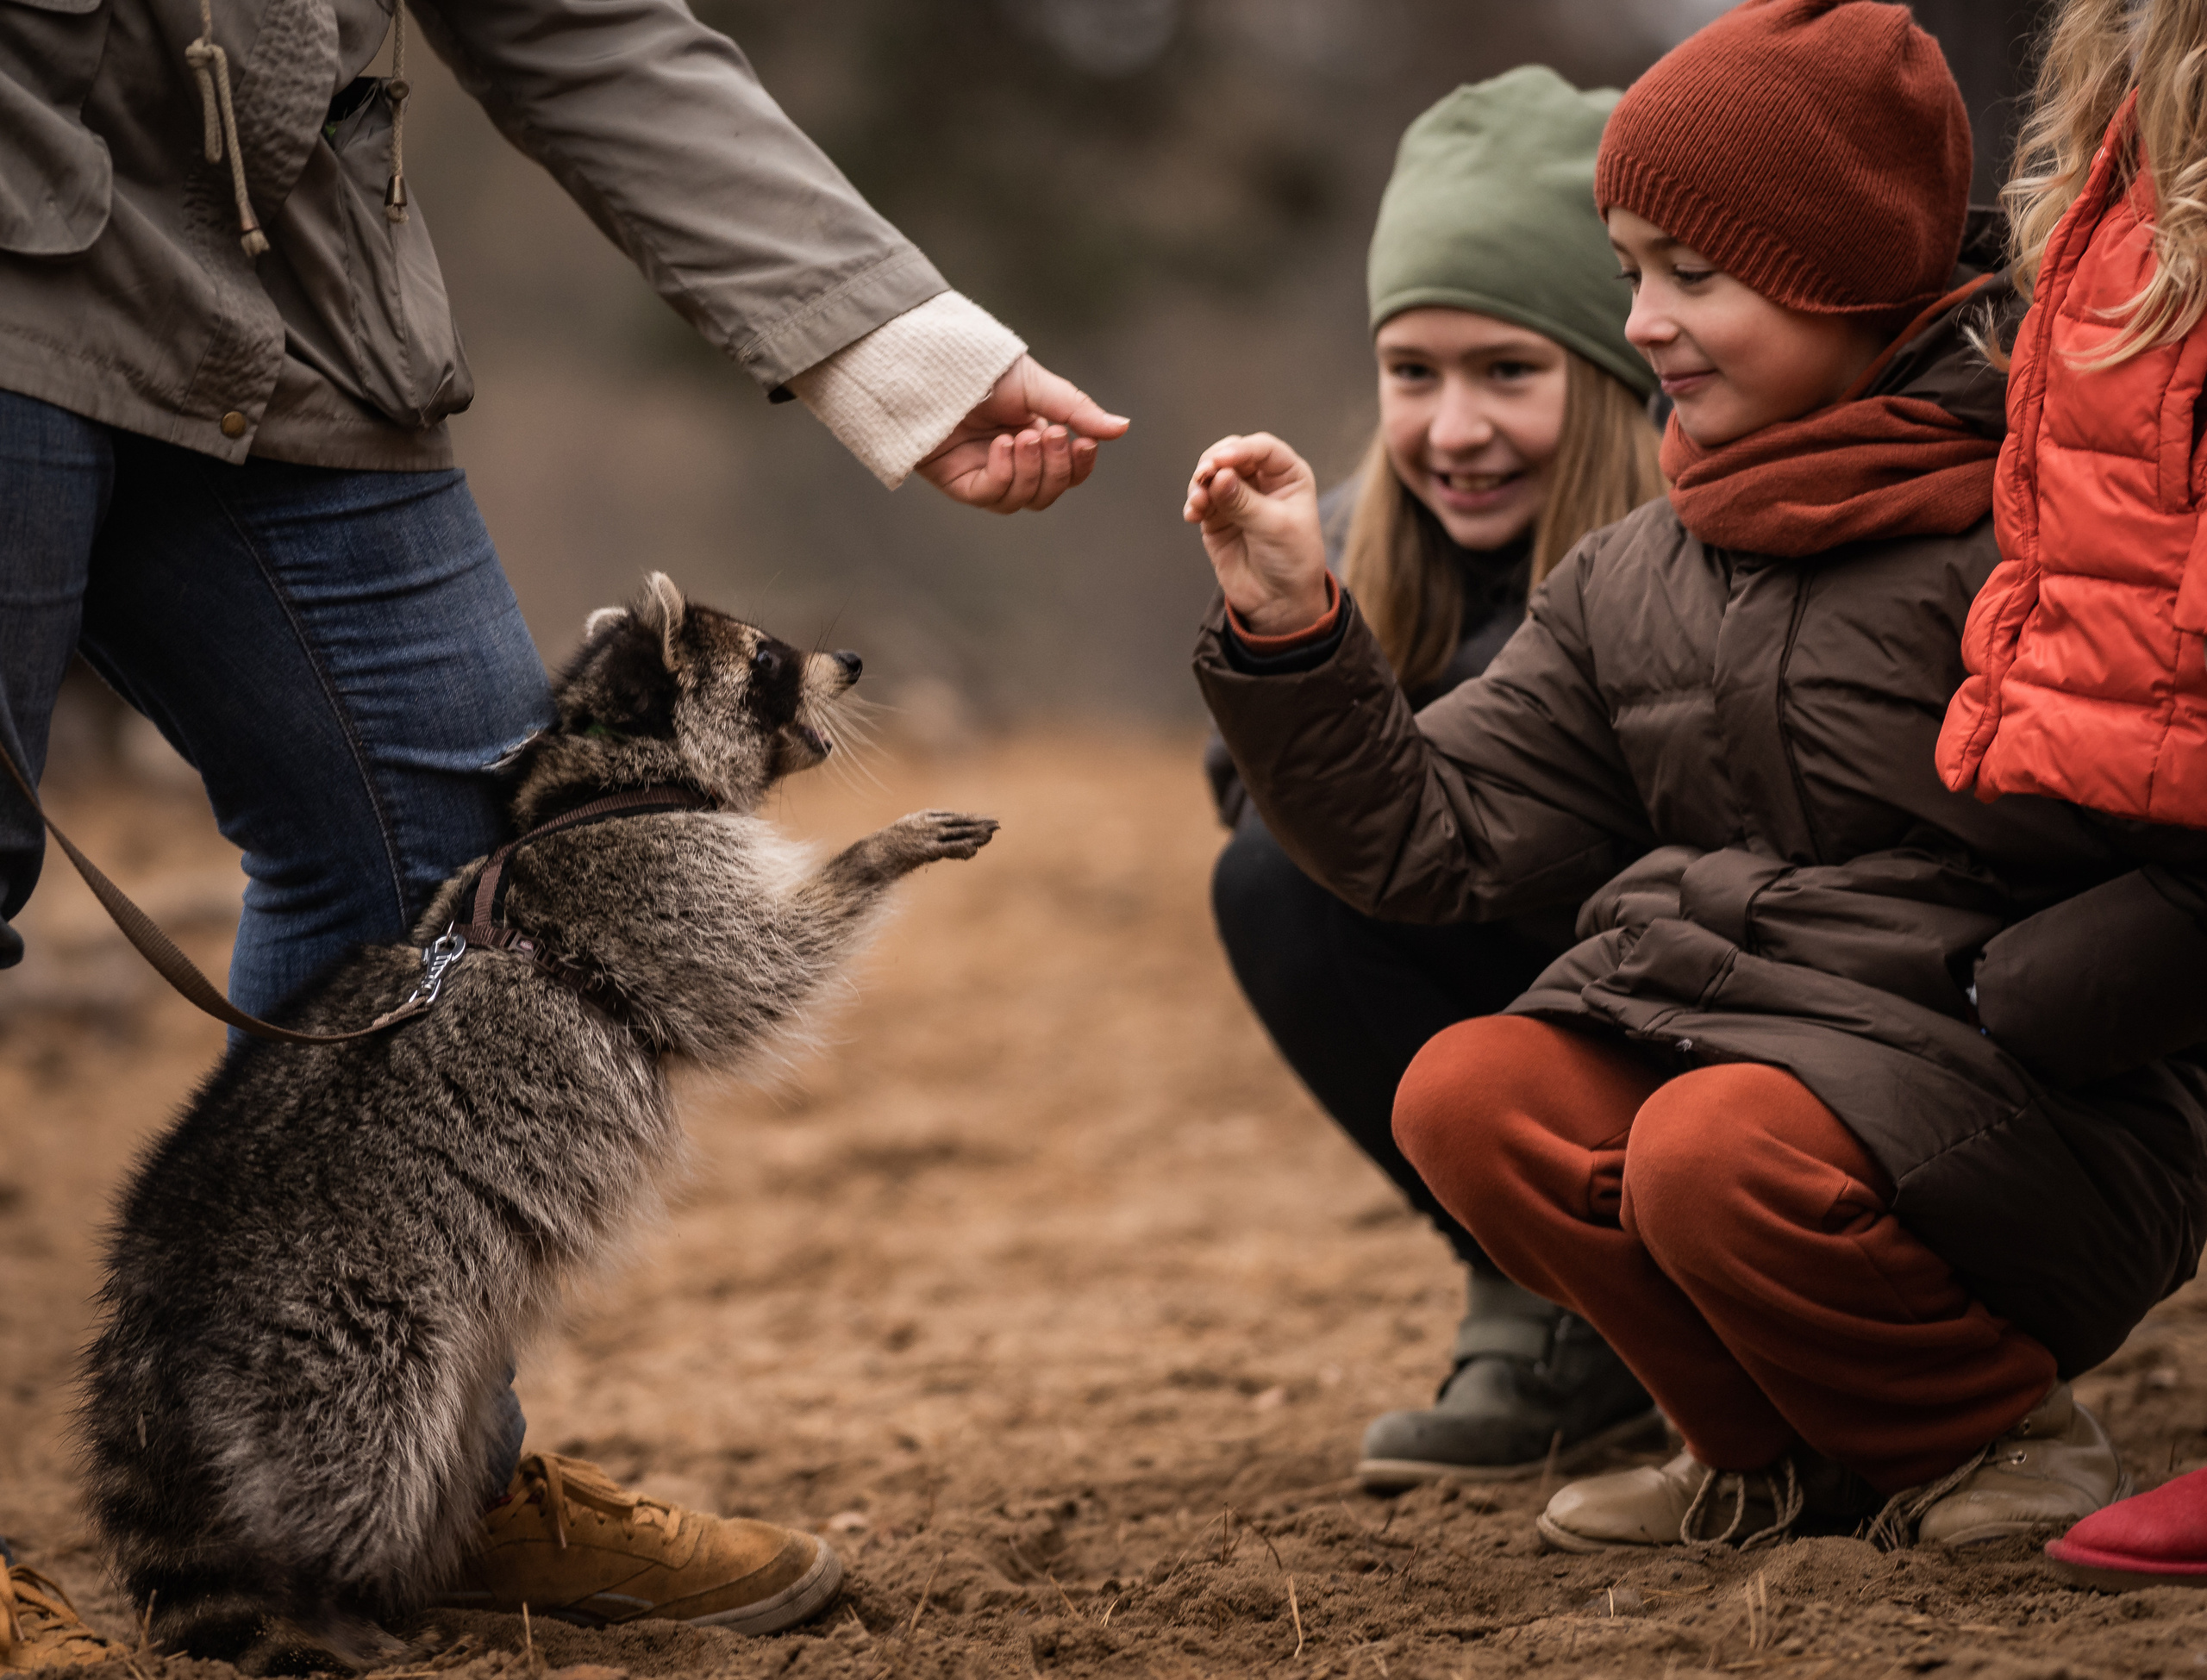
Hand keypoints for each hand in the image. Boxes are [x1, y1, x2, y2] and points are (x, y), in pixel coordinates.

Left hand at [916, 355, 1129, 512]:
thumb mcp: (1036, 386)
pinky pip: (992, 496)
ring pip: (1024, 499)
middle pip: (1049, 492)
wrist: (934, 364)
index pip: (1068, 471)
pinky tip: (1001, 446)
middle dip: (1057, 468)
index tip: (1086, 442)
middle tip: (1051, 434)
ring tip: (1022, 436)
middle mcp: (1012, 461)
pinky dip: (1003, 475)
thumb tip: (1123, 427)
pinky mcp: (960, 483)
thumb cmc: (980, 367)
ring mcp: (986, 474)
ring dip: (1031, 471)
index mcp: (1034, 438)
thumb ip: (1077, 410)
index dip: (1080, 465)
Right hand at [1183, 433, 1329, 635]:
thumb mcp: (1274, 527)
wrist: (1279, 601)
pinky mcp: (1217, 517)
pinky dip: (1193, 503)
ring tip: (1198, 503)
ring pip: (1211, 474)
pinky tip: (1192, 515)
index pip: (1262, 448)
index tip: (1221, 463)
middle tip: (1203, 477)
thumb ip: (1244, 501)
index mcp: (1288, 475)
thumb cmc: (1292, 560)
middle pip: (1231, 455)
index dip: (1240, 450)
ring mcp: (1237, 497)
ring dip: (1199, 483)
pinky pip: (1200, 500)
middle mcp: (1261, 481)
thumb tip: (1217, 477)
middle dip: (1214, 462)